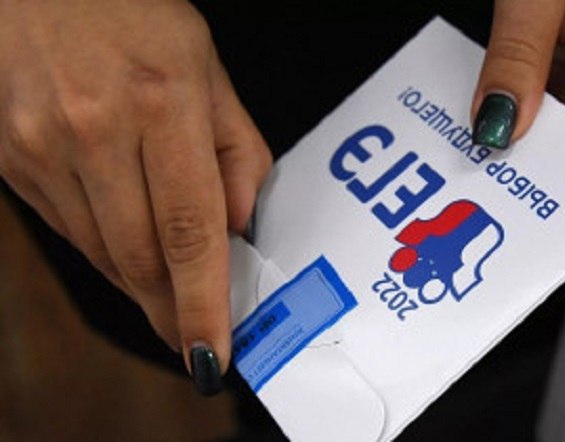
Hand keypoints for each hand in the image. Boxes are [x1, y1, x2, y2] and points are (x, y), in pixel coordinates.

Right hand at [0, 0, 271, 392]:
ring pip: (100, 254)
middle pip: (139, 259)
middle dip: (172, 310)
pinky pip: (68, 230)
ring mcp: (43, 147)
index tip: (211, 351)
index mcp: (162, 103)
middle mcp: (95, 129)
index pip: (189, 232)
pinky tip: (129, 247)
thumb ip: (236, 152)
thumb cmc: (134, 15)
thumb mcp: (208, 68)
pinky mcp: (11, 159)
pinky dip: (105, 251)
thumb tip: (240, 226)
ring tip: (169, 296)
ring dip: (140, 285)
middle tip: (195, 336)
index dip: (201, 304)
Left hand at [471, 0, 564, 257]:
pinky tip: (476, 123)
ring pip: (561, 133)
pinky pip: (537, 100)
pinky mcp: (559, 54)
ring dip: (521, 154)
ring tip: (477, 170)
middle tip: (500, 208)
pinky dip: (507, 117)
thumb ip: (517, 55)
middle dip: (549, 189)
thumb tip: (498, 126)